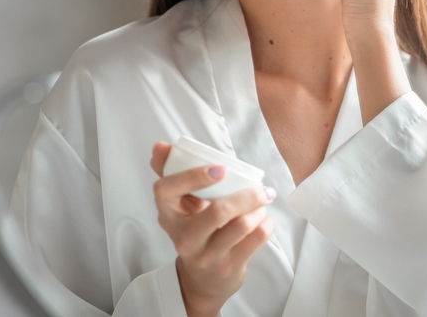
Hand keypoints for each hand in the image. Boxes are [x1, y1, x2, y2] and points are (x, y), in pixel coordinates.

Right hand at [150, 142, 276, 316]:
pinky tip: (264, 219)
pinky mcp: (228, 268)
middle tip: (262, 188)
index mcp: (168, 216)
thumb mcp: (180, 206)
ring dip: (259, 209)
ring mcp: (207, 256)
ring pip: (241, 225)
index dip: (193, 175)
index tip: (221, 168)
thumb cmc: (195, 231)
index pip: (166, 190)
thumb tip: (160, 146)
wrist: (202, 280)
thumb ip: (172, 174)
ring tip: (263, 203)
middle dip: (247, 195)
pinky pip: (255, 239)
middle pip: (218, 211)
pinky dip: (266, 223)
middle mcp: (184, 238)